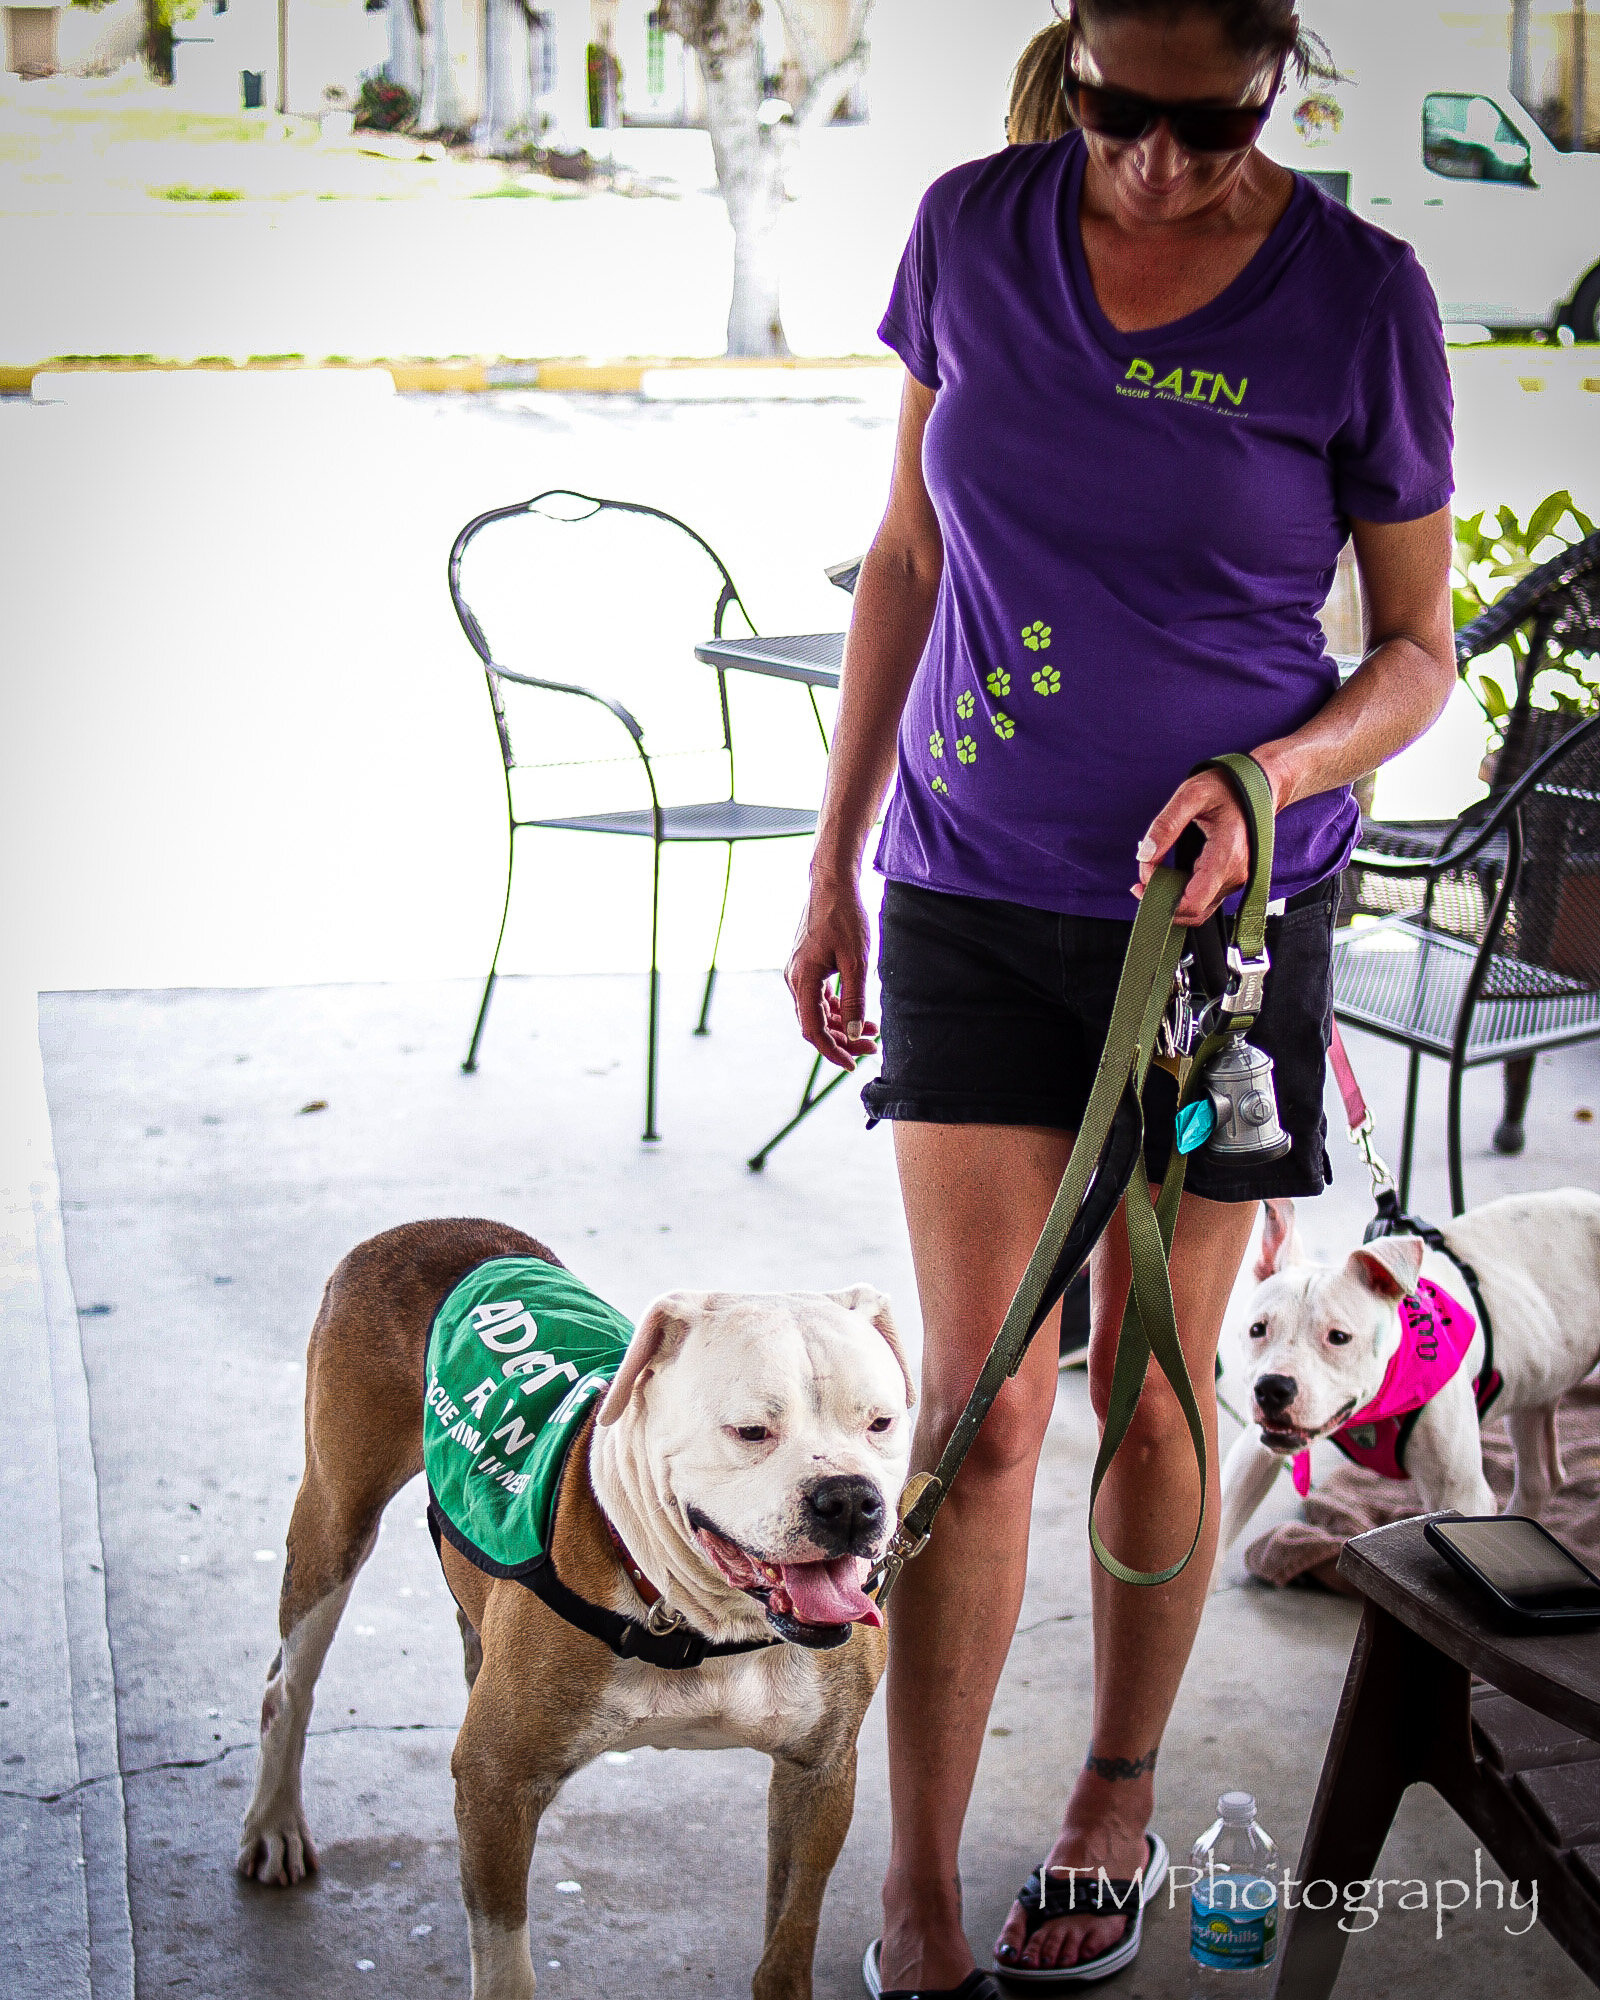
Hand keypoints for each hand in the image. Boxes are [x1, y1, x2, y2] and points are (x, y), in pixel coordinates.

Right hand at [786, 873, 879, 1071]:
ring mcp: (798, 973)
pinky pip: (819, 998)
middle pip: (815, 1024)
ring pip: (818, 1012)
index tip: (852, 1064)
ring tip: (872, 1030)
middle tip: (872, 1047)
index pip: (813, 1030)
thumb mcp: (857, 961)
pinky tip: (858, 1011)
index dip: (832, 1051)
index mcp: (803, 980)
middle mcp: (795, 979)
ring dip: (842, 1025)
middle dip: (842, 1039)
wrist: (832, 885)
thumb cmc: (845, 917)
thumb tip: (854, 1032)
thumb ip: (855, 999)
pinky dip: (837, 1009)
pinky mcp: (806, 966)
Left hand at [1134, 768, 1263, 926]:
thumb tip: (1145, 855)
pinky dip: (1183, 892)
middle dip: (1163, 898)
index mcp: (1227, 855)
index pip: (1193, 902)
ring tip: (1153, 872)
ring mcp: (1236, 879)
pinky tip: (1168, 875)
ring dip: (1172, 896)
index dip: (1163, 899)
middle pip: (1193, 909)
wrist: (1259, 785)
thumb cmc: (1227, 788)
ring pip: (1198, 907)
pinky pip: (1205, 898)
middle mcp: (1236, 874)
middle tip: (1143, 876)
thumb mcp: (1191, 794)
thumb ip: (1166, 824)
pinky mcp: (1232, 878)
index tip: (1144, 879)